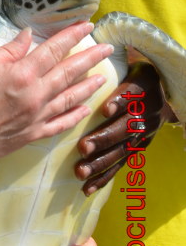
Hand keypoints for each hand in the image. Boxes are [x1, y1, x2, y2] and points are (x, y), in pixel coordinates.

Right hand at [0, 22, 112, 164]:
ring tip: (103, 76)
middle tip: (108, 48)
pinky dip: (75, 115)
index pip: (54, 50)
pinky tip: (86, 108)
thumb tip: (28, 36)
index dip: (72, 36)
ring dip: (89, 86)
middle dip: (90, 58)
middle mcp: (36, 94)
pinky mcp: (33, 134)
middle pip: (69, 72)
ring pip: (70, 98)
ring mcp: (37, 116)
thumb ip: (9, 50)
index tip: (87, 26)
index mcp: (22, 73)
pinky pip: (61, 124)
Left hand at [75, 62, 164, 195]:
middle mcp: (146, 115)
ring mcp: (142, 135)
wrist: (165, 94)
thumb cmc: (136, 75)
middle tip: (83, 146)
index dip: (121, 101)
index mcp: (144, 89)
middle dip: (103, 138)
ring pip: (121, 150)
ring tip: (81, 170)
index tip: (106, 108)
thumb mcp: (133, 65)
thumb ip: (114, 67)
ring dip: (100, 162)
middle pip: (125, 128)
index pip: (133, 95)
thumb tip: (90, 57)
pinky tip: (87, 188)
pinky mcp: (137, 149)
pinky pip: (120, 165)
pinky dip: (104, 177)